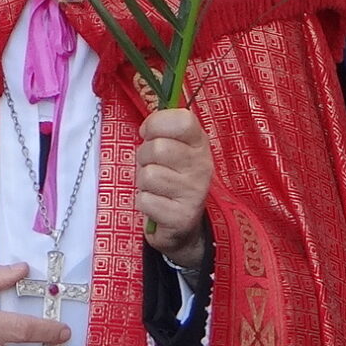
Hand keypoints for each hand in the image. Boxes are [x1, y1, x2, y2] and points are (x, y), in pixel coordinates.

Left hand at [136, 108, 213, 267]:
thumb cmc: (170, 177)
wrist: (182, 225)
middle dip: (143, 156)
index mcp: (200, 143)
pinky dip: (144, 202)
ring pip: (148, 175)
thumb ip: (162, 132)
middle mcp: (202, 166)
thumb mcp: (172, 149)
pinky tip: (156, 204)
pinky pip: (145, 200)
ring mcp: (195, 193)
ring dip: (143, 182)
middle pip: (158, 148)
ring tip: (154, 187)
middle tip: (150, 165)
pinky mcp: (182, 217)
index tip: (148, 133)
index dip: (157, 123)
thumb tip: (146, 126)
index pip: (183, 120)